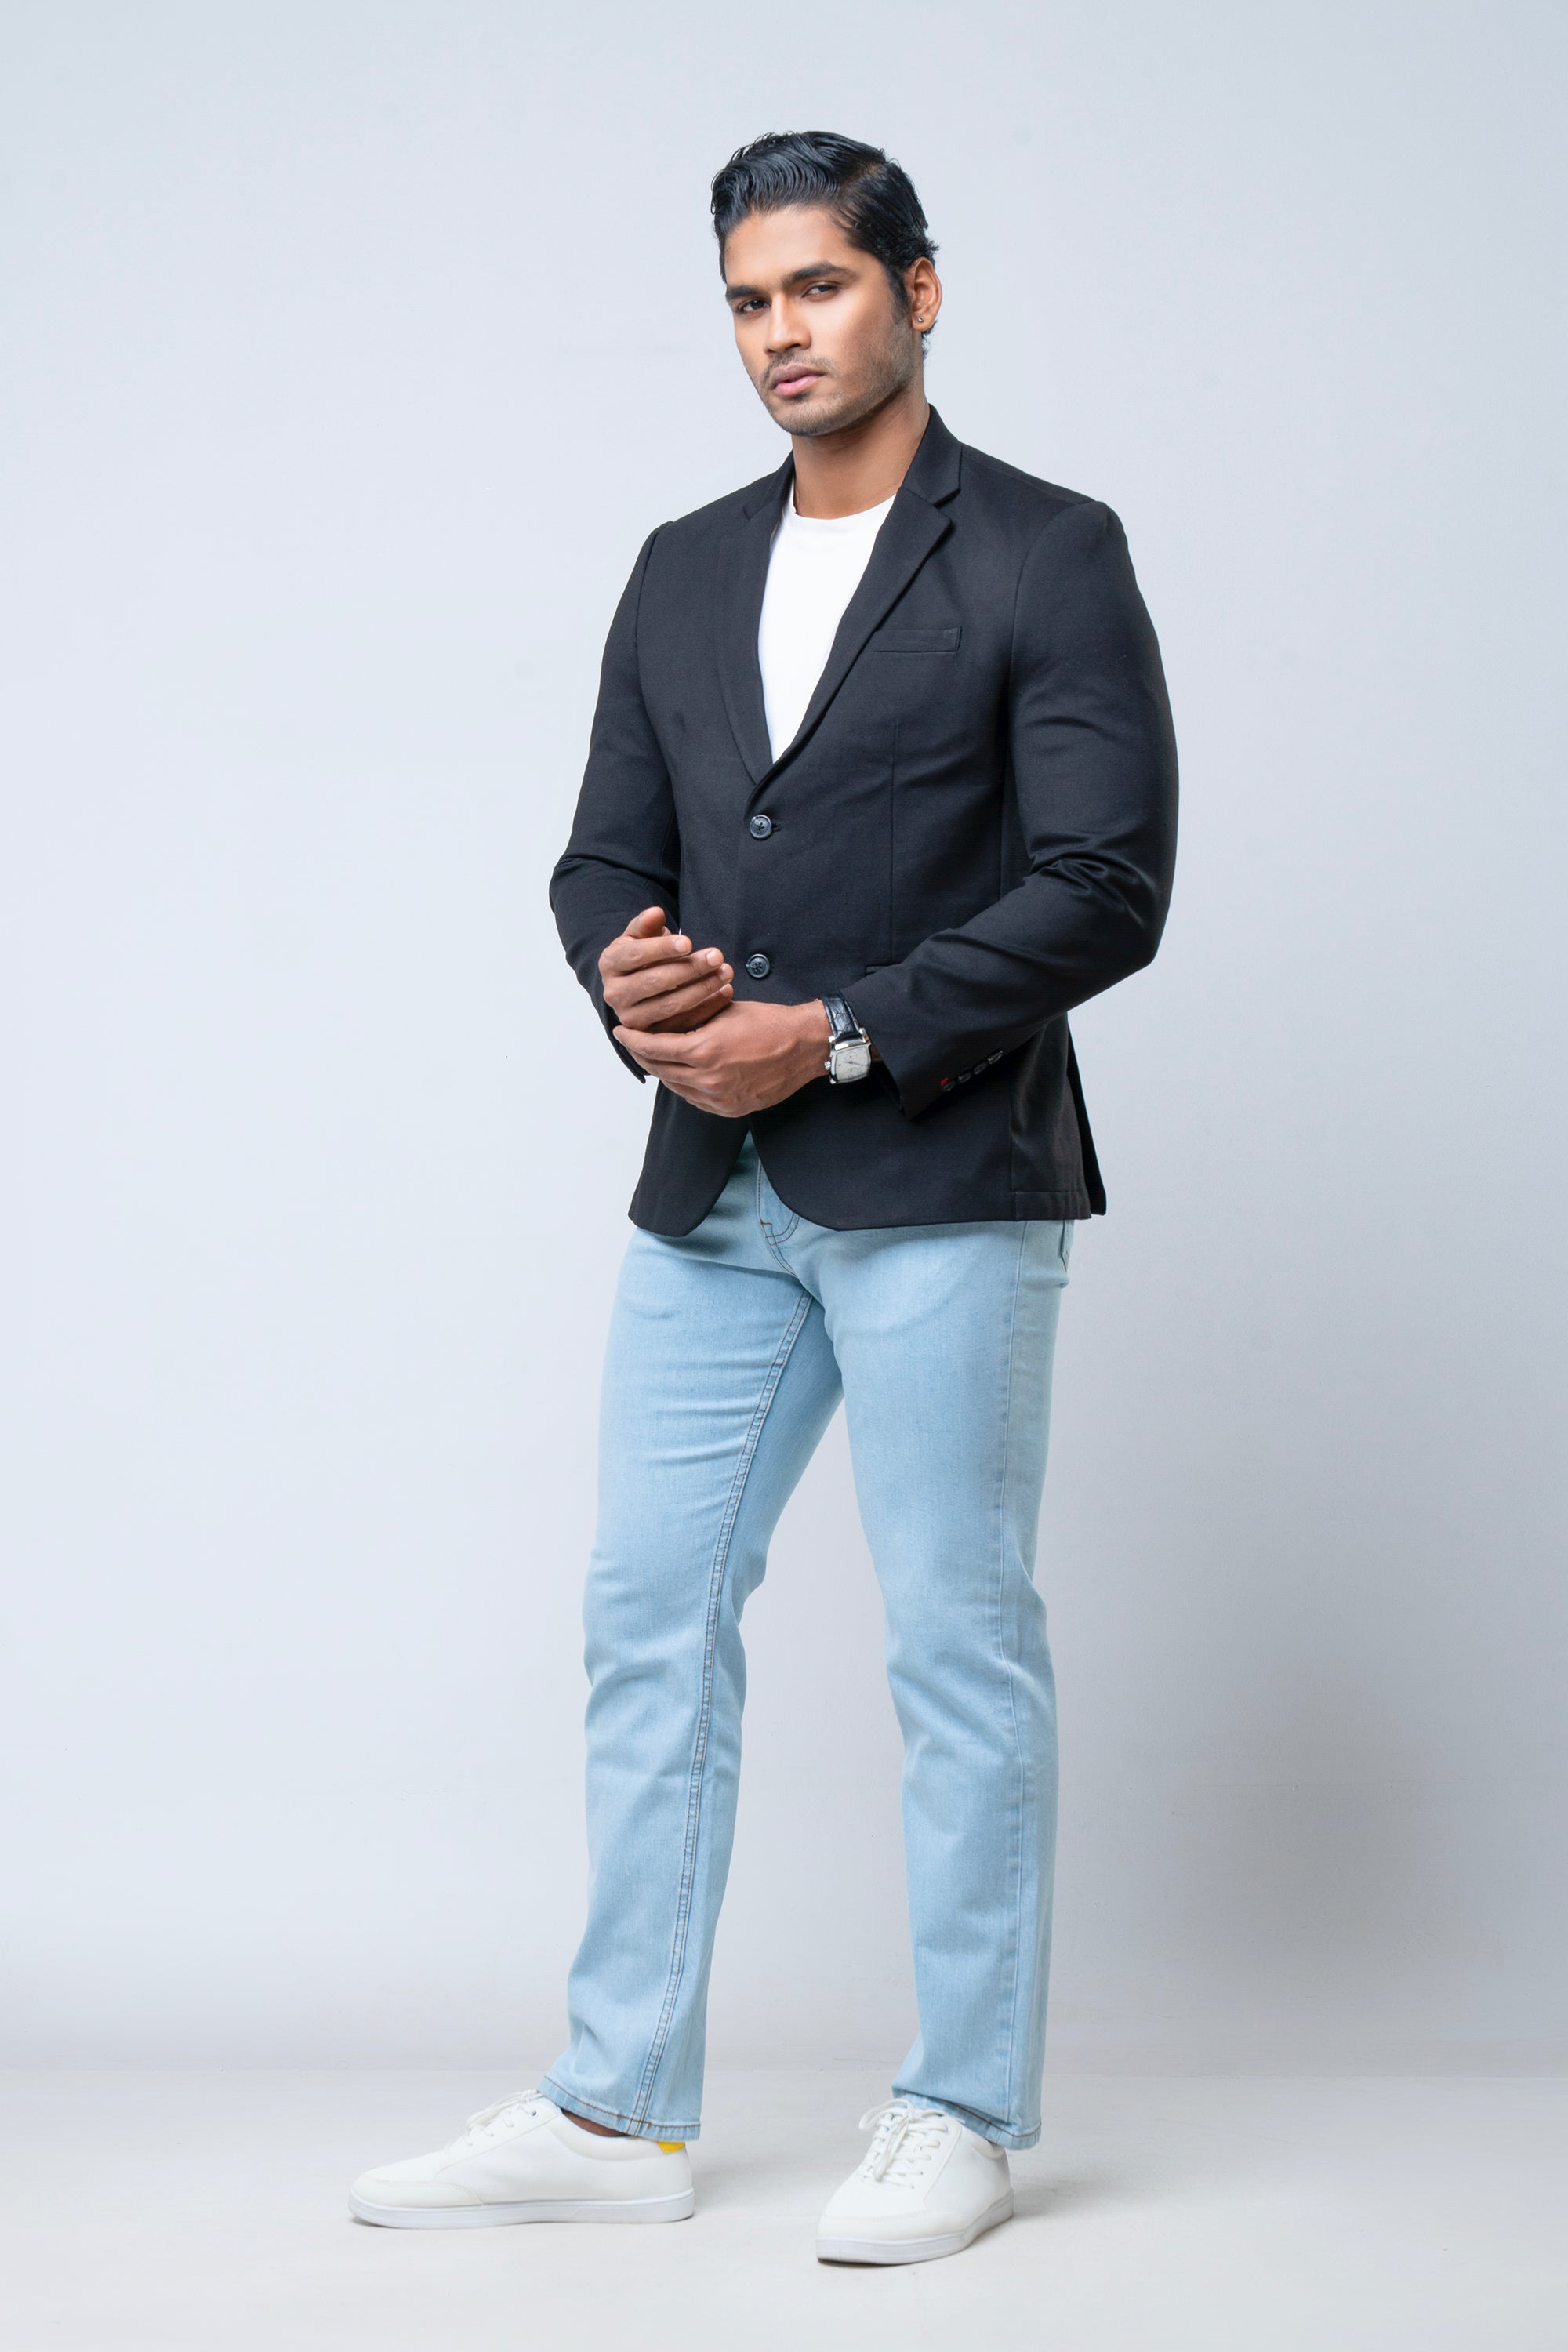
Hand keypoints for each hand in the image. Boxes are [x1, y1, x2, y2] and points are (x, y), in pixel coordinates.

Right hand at [599, 906, 732, 1034]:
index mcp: (609, 964)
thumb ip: (646, 924)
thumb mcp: (640, 936)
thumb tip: (656, 913)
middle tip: (717, 956)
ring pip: (669, 1005)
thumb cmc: (642, 955)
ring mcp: (630, 1017)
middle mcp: (614, 993)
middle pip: (654, 982)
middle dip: (689, 969)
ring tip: (725, 973)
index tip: (689, 942)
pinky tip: (725, 993)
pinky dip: (706, 1009)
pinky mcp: (649, 1035)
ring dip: (702, 989)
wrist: (636, 985)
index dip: (662, 948)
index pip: (635, 955)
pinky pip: (681, 1024)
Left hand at [613, 998, 831, 1117]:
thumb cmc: (768, 1022)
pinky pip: (694, 1099)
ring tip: (654, 1056)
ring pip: (675, 1086)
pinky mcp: (730, 1109)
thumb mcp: (723, 1011)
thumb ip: (689, 1021)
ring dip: (662, 1070)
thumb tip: (659, 1022)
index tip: (621, 1032)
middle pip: (659, 1070)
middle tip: (633, 1042)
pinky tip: (681, 1071)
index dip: (633, 1040)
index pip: (653, 1048)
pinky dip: (683, 1085)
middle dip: (642, 1055)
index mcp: (704, 1051)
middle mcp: (708, 1080)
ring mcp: (719, 1099)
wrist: (806, 1047)